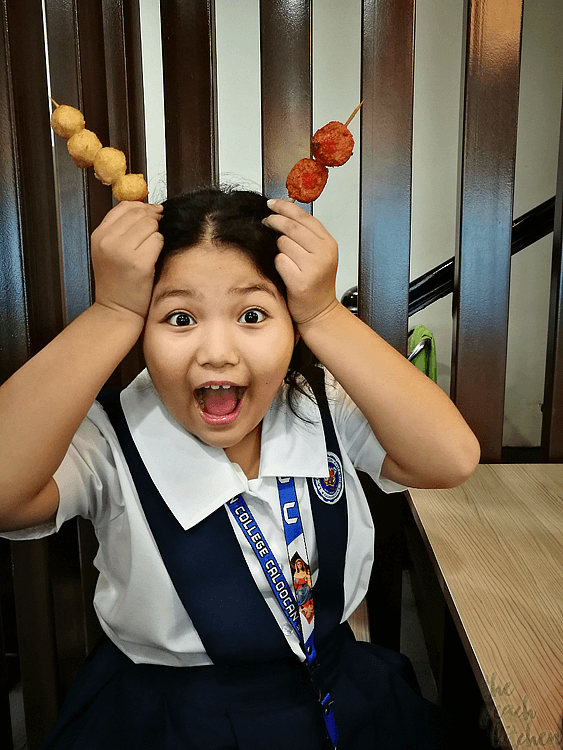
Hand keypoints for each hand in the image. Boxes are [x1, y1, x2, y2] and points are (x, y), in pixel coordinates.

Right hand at [91, 201, 163, 320]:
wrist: (116, 309)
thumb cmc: (116, 282)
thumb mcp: (108, 250)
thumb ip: (121, 228)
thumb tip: (147, 208)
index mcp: (99, 235)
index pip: (124, 206)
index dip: (141, 206)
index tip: (151, 212)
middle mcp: (108, 241)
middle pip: (139, 214)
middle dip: (152, 219)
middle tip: (155, 231)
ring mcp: (123, 251)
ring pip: (151, 225)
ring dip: (156, 235)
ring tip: (149, 250)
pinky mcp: (140, 263)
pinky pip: (158, 241)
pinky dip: (159, 247)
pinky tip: (152, 258)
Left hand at [263, 199, 338, 325]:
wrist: (320, 311)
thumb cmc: (316, 283)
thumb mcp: (319, 255)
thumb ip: (307, 236)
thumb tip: (283, 214)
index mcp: (329, 243)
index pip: (305, 216)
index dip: (286, 207)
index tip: (272, 204)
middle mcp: (324, 253)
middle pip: (292, 227)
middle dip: (275, 221)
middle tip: (266, 222)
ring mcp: (313, 267)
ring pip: (283, 243)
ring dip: (277, 248)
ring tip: (284, 258)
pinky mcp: (300, 280)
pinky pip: (279, 260)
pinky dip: (277, 264)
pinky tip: (284, 271)